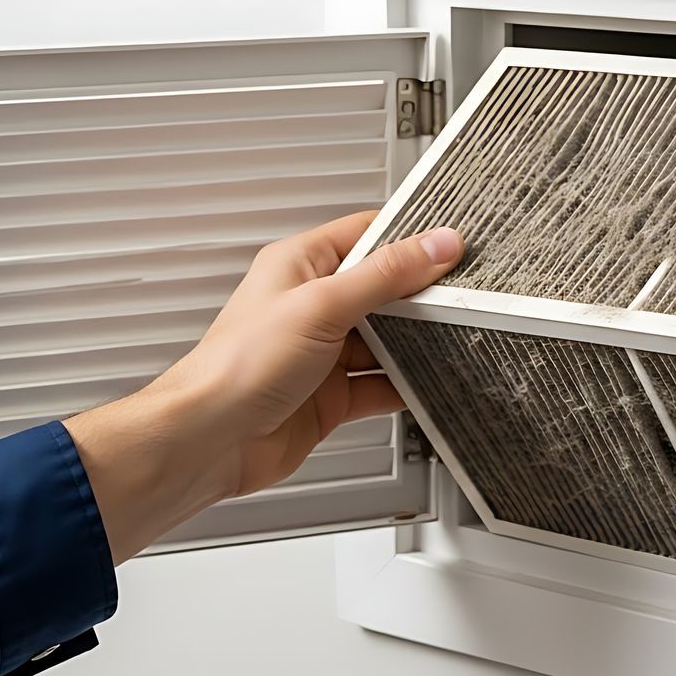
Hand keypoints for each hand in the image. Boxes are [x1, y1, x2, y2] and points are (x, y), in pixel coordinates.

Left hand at [64, 212, 462, 562]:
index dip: (412, 238)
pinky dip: (406, 386)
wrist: (210, 440)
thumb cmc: (237, 367)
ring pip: (386, 341)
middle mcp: (311, 306)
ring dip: (418, 344)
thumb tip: (434, 244)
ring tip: (458, 337)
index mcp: (300, 266)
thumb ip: (385, 275)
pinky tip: (431, 383)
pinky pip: (380, 384)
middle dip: (422, 296)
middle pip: (383, 290)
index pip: (367, 235)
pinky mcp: (331, 396)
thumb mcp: (322, 305)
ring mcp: (323, 353)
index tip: (454, 245)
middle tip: (466, 296)